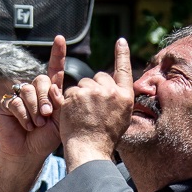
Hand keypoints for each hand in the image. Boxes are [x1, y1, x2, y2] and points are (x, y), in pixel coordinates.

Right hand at [0, 35, 69, 165]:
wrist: (29, 152)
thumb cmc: (46, 138)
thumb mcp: (60, 119)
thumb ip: (60, 101)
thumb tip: (53, 85)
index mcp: (50, 92)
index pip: (54, 69)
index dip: (57, 53)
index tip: (60, 38)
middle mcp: (35, 91)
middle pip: (40, 80)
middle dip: (45, 99)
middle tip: (47, 117)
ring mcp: (20, 96)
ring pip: (28, 90)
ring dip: (34, 109)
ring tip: (37, 124)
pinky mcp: (8, 104)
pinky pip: (16, 102)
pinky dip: (23, 116)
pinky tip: (26, 126)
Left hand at [59, 38, 132, 168]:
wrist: (89, 149)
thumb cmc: (105, 139)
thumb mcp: (121, 117)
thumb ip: (118, 99)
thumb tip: (113, 88)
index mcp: (125, 96)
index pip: (124, 70)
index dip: (122, 54)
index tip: (120, 41)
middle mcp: (110, 91)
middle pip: (98, 77)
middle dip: (92, 87)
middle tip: (90, 108)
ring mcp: (92, 91)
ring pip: (82, 84)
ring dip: (79, 95)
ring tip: (82, 115)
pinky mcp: (75, 95)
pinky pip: (69, 92)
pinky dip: (67, 102)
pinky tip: (72, 115)